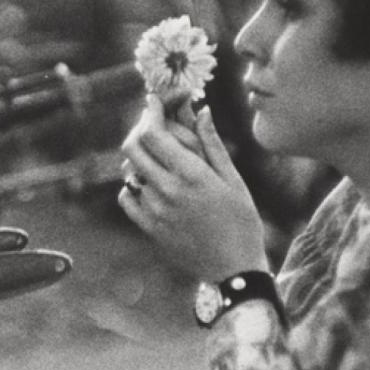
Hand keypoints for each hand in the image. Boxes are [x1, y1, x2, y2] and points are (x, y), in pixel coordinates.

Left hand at [118, 95, 267, 280]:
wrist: (234, 269)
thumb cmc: (242, 221)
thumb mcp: (233, 180)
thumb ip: (212, 144)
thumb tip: (201, 110)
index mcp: (191, 175)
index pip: (154, 133)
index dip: (150, 112)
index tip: (153, 101)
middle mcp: (168, 191)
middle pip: (133, 147)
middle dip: (140, 128)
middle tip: (152, 124)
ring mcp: (155, 211)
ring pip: (129, 171)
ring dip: (139, 157)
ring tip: (157, 155)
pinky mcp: (149, 228)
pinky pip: (127, 198)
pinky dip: (132, 185)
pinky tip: (149, 183)